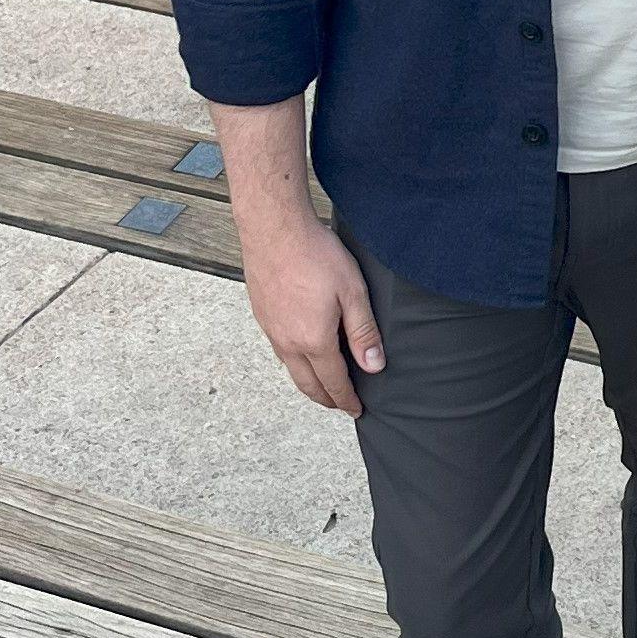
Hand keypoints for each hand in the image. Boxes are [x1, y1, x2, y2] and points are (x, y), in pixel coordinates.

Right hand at [237, 201, 385, 416]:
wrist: (274, 228)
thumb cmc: (315, 254)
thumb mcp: (352, 292)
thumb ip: (363, 332)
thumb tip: (374, 366)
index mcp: (314, 340)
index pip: (334, 382)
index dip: (347, 400)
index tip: (356, 410)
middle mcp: (288, 342)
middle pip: (308, 385)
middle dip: (326, 399)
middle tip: (340, 404)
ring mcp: (271, 330)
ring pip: (291, 370)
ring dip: (308, 383)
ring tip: (323, 384)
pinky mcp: (262, 315)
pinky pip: (279, 351)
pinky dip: (294, 363)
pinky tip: (301, 353)